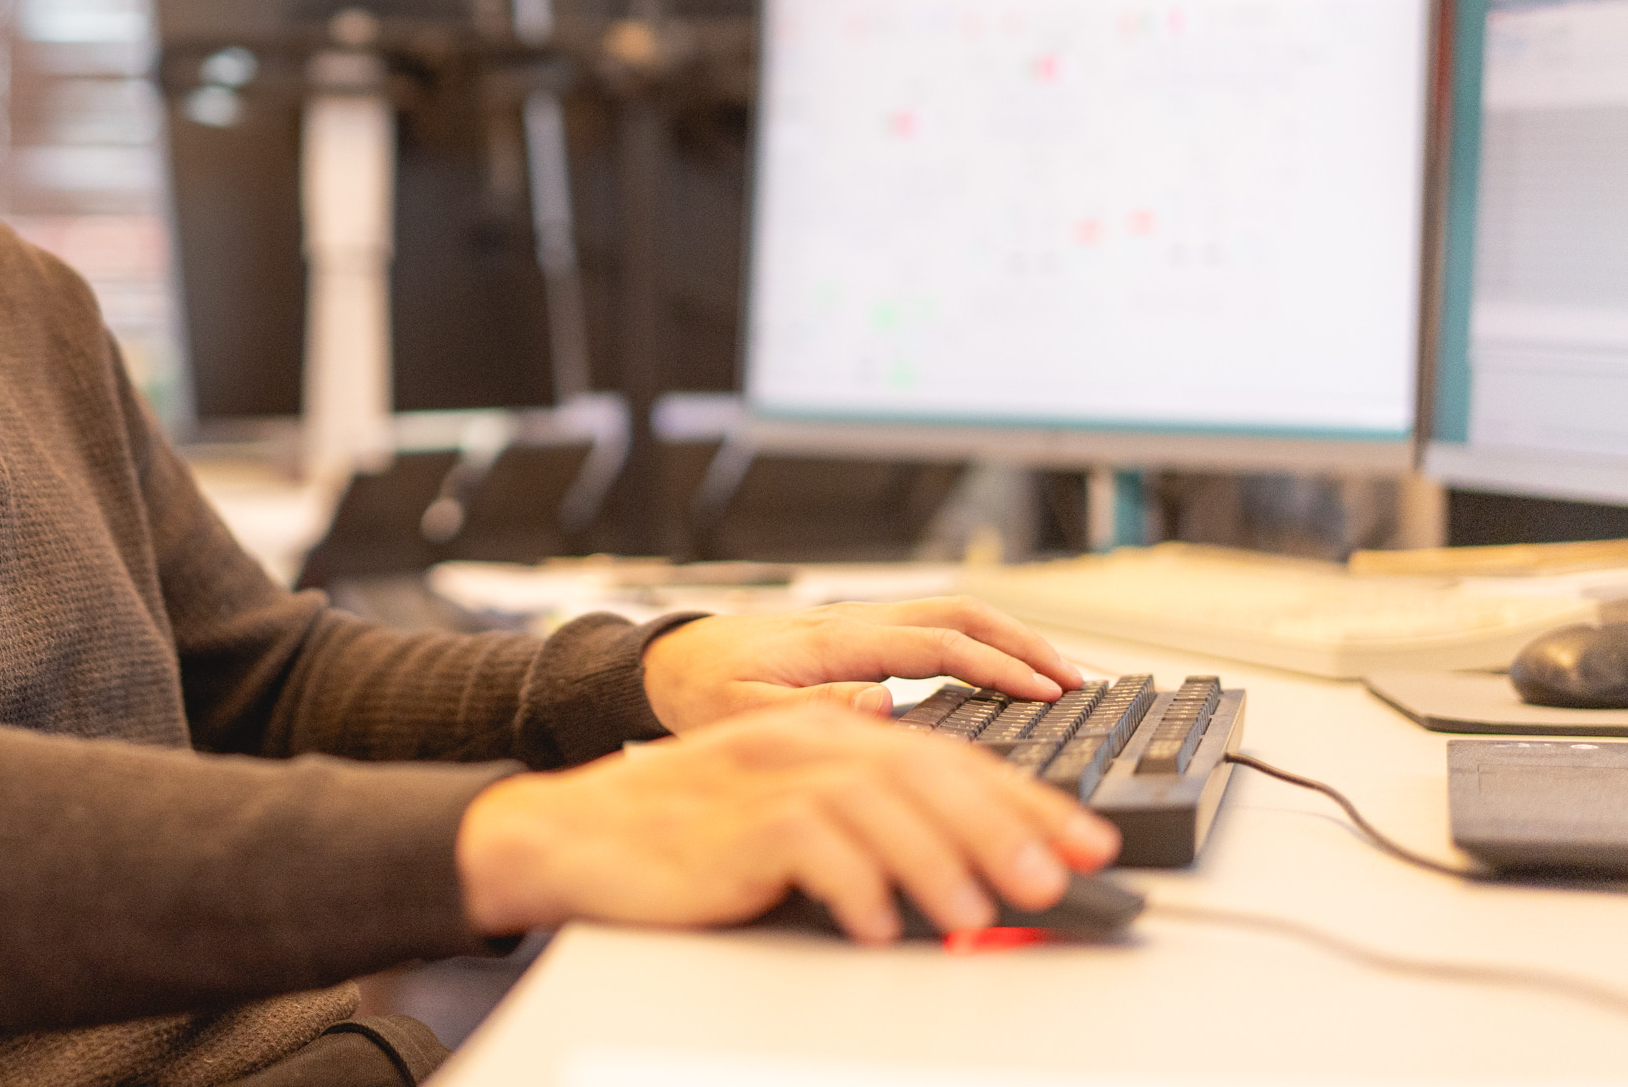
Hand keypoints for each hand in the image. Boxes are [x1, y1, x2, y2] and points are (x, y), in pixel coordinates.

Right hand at [454, 702, 1122, 942]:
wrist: (570, 837)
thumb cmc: (680, 839)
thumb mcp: (784, 818)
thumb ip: (861, 821)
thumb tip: (958, 861)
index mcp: (824, 732)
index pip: (947, 756)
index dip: (1026, 797)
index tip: (1086, 842)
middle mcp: (802, 740)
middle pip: (928, 772)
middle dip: (1006, 826)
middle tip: (1059, 879)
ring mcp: (765, 776)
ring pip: (881, 805)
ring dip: (942, 861)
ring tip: (983, 914)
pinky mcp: (731, 821)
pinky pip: (811, 849)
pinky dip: (855, 886)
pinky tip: (881, 925)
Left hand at [641, 597, 1081, 733]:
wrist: (666, 664)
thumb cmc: (699, 691)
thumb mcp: (744, 712)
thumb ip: (815, 710)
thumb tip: (887, 706)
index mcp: (836, 640)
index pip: (937, 643)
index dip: (998, 666)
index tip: (1048, 693)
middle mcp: (855, 622)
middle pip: (961, 613)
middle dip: (1026, 644)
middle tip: (1079, 681)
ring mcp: (859, 624)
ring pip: (952, 615)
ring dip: (1011, 639)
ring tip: (1062, 677)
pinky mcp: (857, 636)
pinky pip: (933, 629)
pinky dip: (981, 644)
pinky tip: (1003, 675)